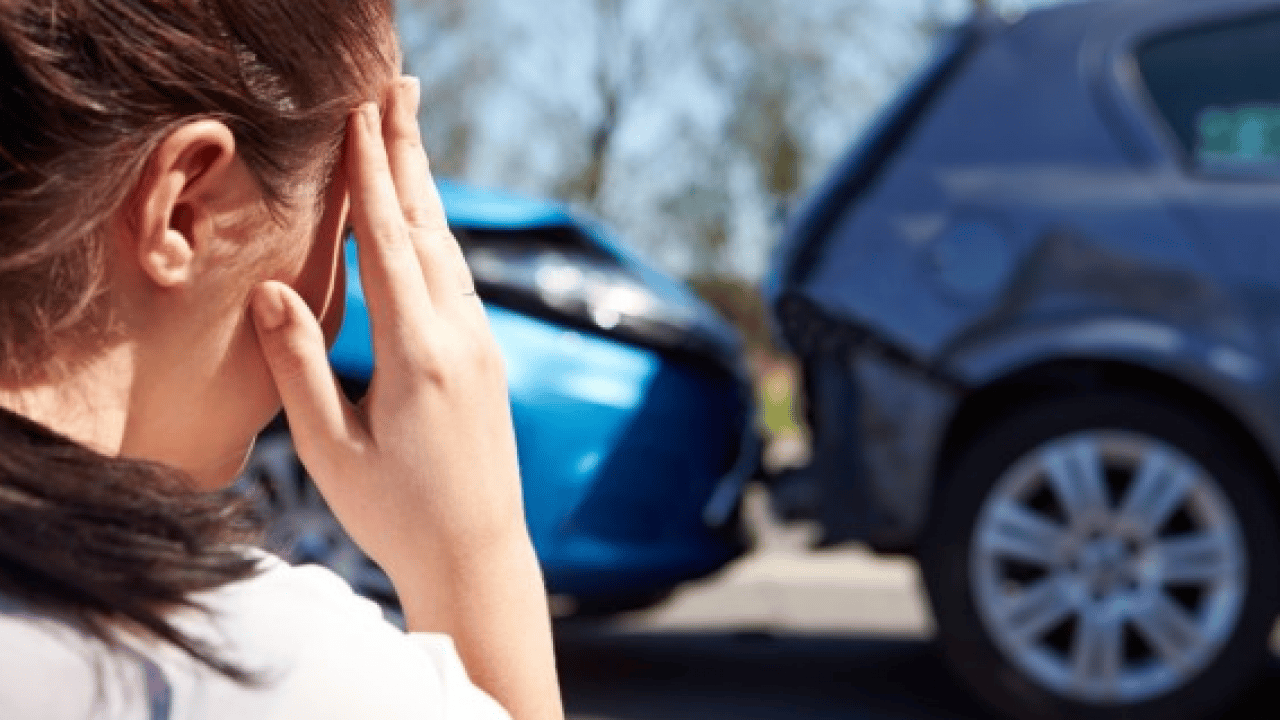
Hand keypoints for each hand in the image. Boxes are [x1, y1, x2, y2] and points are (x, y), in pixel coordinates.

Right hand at [251, 77, 562, 719]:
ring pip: (449, 250)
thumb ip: (301, 365)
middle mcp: (461, 338)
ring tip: (407, 132)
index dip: (371, 175)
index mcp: (418, 356)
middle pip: (429, 228)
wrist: (479, 556)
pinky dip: (435, 235)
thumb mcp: (331, 449)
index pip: (389, 244)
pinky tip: (425, 220)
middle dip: (408, 153)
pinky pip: (459, 280)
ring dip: (425, 187)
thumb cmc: (396, 514)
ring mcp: (482, 346)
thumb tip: (271, 289)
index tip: (359, 114)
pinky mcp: (487, 359)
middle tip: (398, 86)